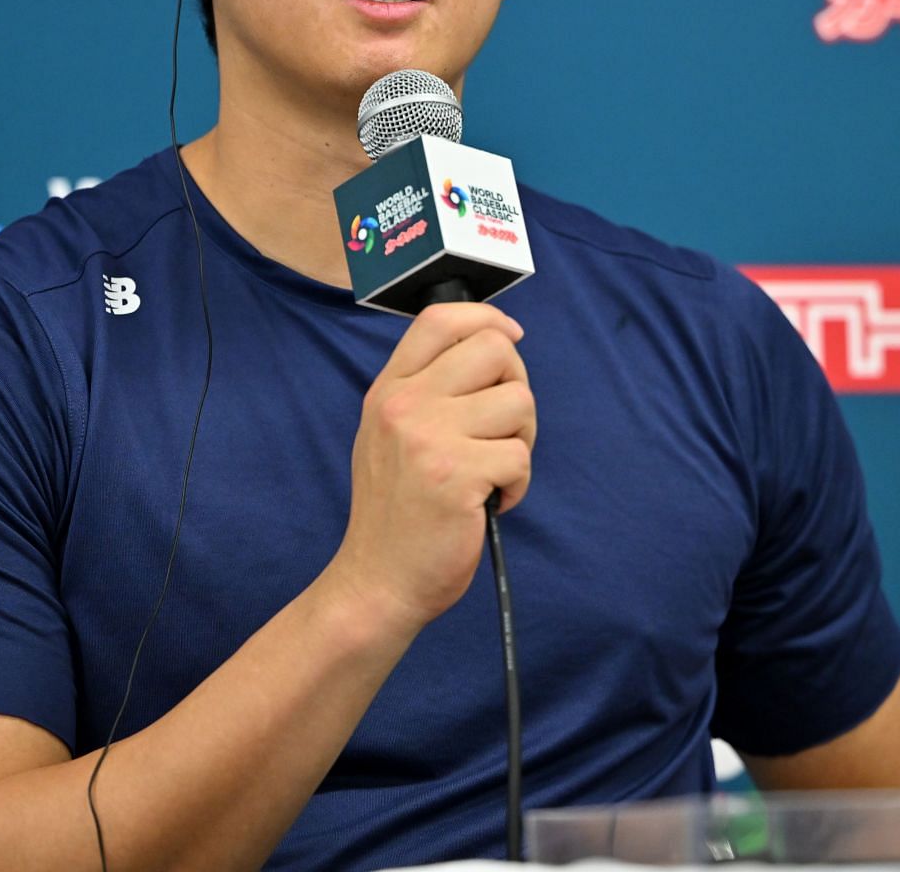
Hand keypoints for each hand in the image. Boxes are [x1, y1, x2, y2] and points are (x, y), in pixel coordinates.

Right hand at [323, 302, 535, 636]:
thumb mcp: (390, 436)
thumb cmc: (397, 511)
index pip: (441, 319)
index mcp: (389, 390)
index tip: (510, 336)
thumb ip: (427, 392)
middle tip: (504, 429)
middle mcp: (405, 404)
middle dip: (517, 385)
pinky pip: (520, 457)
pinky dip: (517, 484)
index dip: (487, 318)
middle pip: (495, 349)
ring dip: (521, 441)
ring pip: (519, 402)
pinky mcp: (457, 475)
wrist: (378, 581)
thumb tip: (496, 346)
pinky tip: (491, 502)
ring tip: (494, 472)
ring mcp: (429, 438)